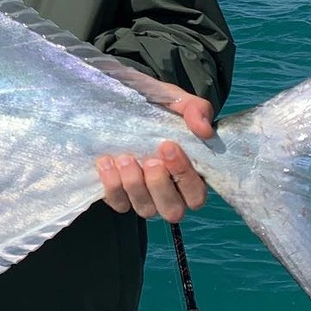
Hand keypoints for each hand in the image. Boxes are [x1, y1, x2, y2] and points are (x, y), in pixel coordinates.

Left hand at [97, 89, 214, 222]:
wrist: (124, 101)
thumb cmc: (158, 107)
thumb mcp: (177, 100)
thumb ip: (196, 110)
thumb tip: (204, 130)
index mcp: (190, 175)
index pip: (196, 194)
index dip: (185, 176)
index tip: (169, 146)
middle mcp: (169, 193)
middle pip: (172, 210)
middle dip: (160, 185)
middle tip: (150, 160)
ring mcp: (144, 196)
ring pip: (145, 209)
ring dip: (134, 185)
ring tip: (125, 158)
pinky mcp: (120, 195)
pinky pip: (118, 203)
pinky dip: (112, 185)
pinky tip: (107, 162)